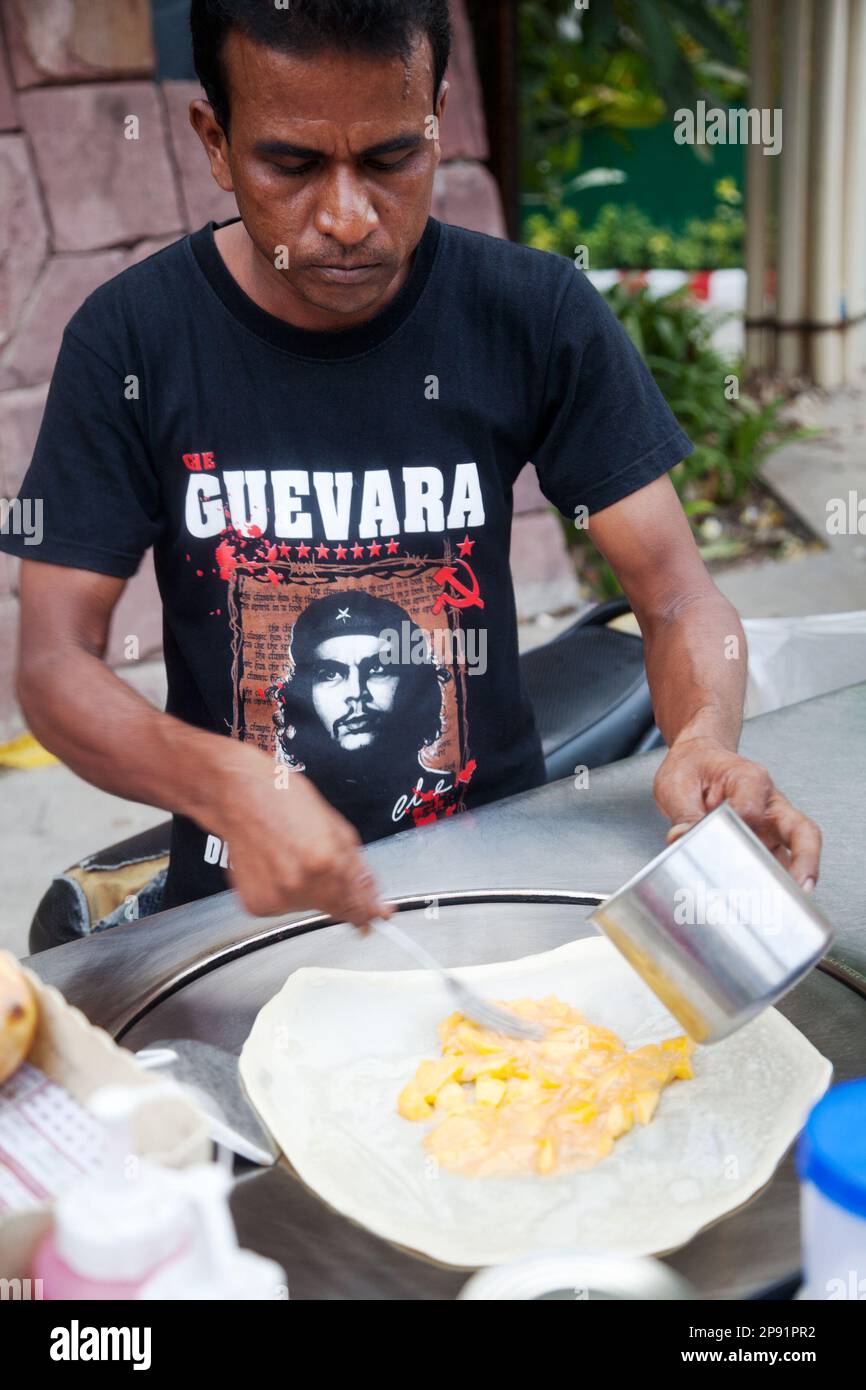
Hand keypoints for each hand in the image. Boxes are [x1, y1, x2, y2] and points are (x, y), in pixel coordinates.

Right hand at [211, 743, 390, 926]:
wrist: (239, 795)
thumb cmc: (284, 800)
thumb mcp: (337, 827)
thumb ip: (359, 870)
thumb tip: (375, 900)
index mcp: (328, 861)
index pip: (358, 907)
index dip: (369, 911)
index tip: (376, 915)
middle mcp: (302, 884)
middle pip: (334, 908)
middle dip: (334, 890)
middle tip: (317, 861)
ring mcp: (277, 897)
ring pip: (308, 906)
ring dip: (307, 889)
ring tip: (291, 856)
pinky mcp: (256, 905)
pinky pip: (283, 906)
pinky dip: (283, 891)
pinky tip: (275, 866)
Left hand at [652, 736, 821, 890]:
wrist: (697, 760)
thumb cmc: (693, 766)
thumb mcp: (678, 784)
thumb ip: (684, 813)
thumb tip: (682, 839)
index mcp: (748, 779)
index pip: (752, 809)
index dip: (738, 827)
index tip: (717, 839)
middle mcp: (768, 803)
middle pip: (801, 832)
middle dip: (804, 862)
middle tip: (799, 887)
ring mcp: (770, 825)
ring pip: (794, 853)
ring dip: (791, 880)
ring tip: (782, 907)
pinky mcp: (764, 842)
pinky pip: (775, 864)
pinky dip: (774, 885)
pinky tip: (764, 905)